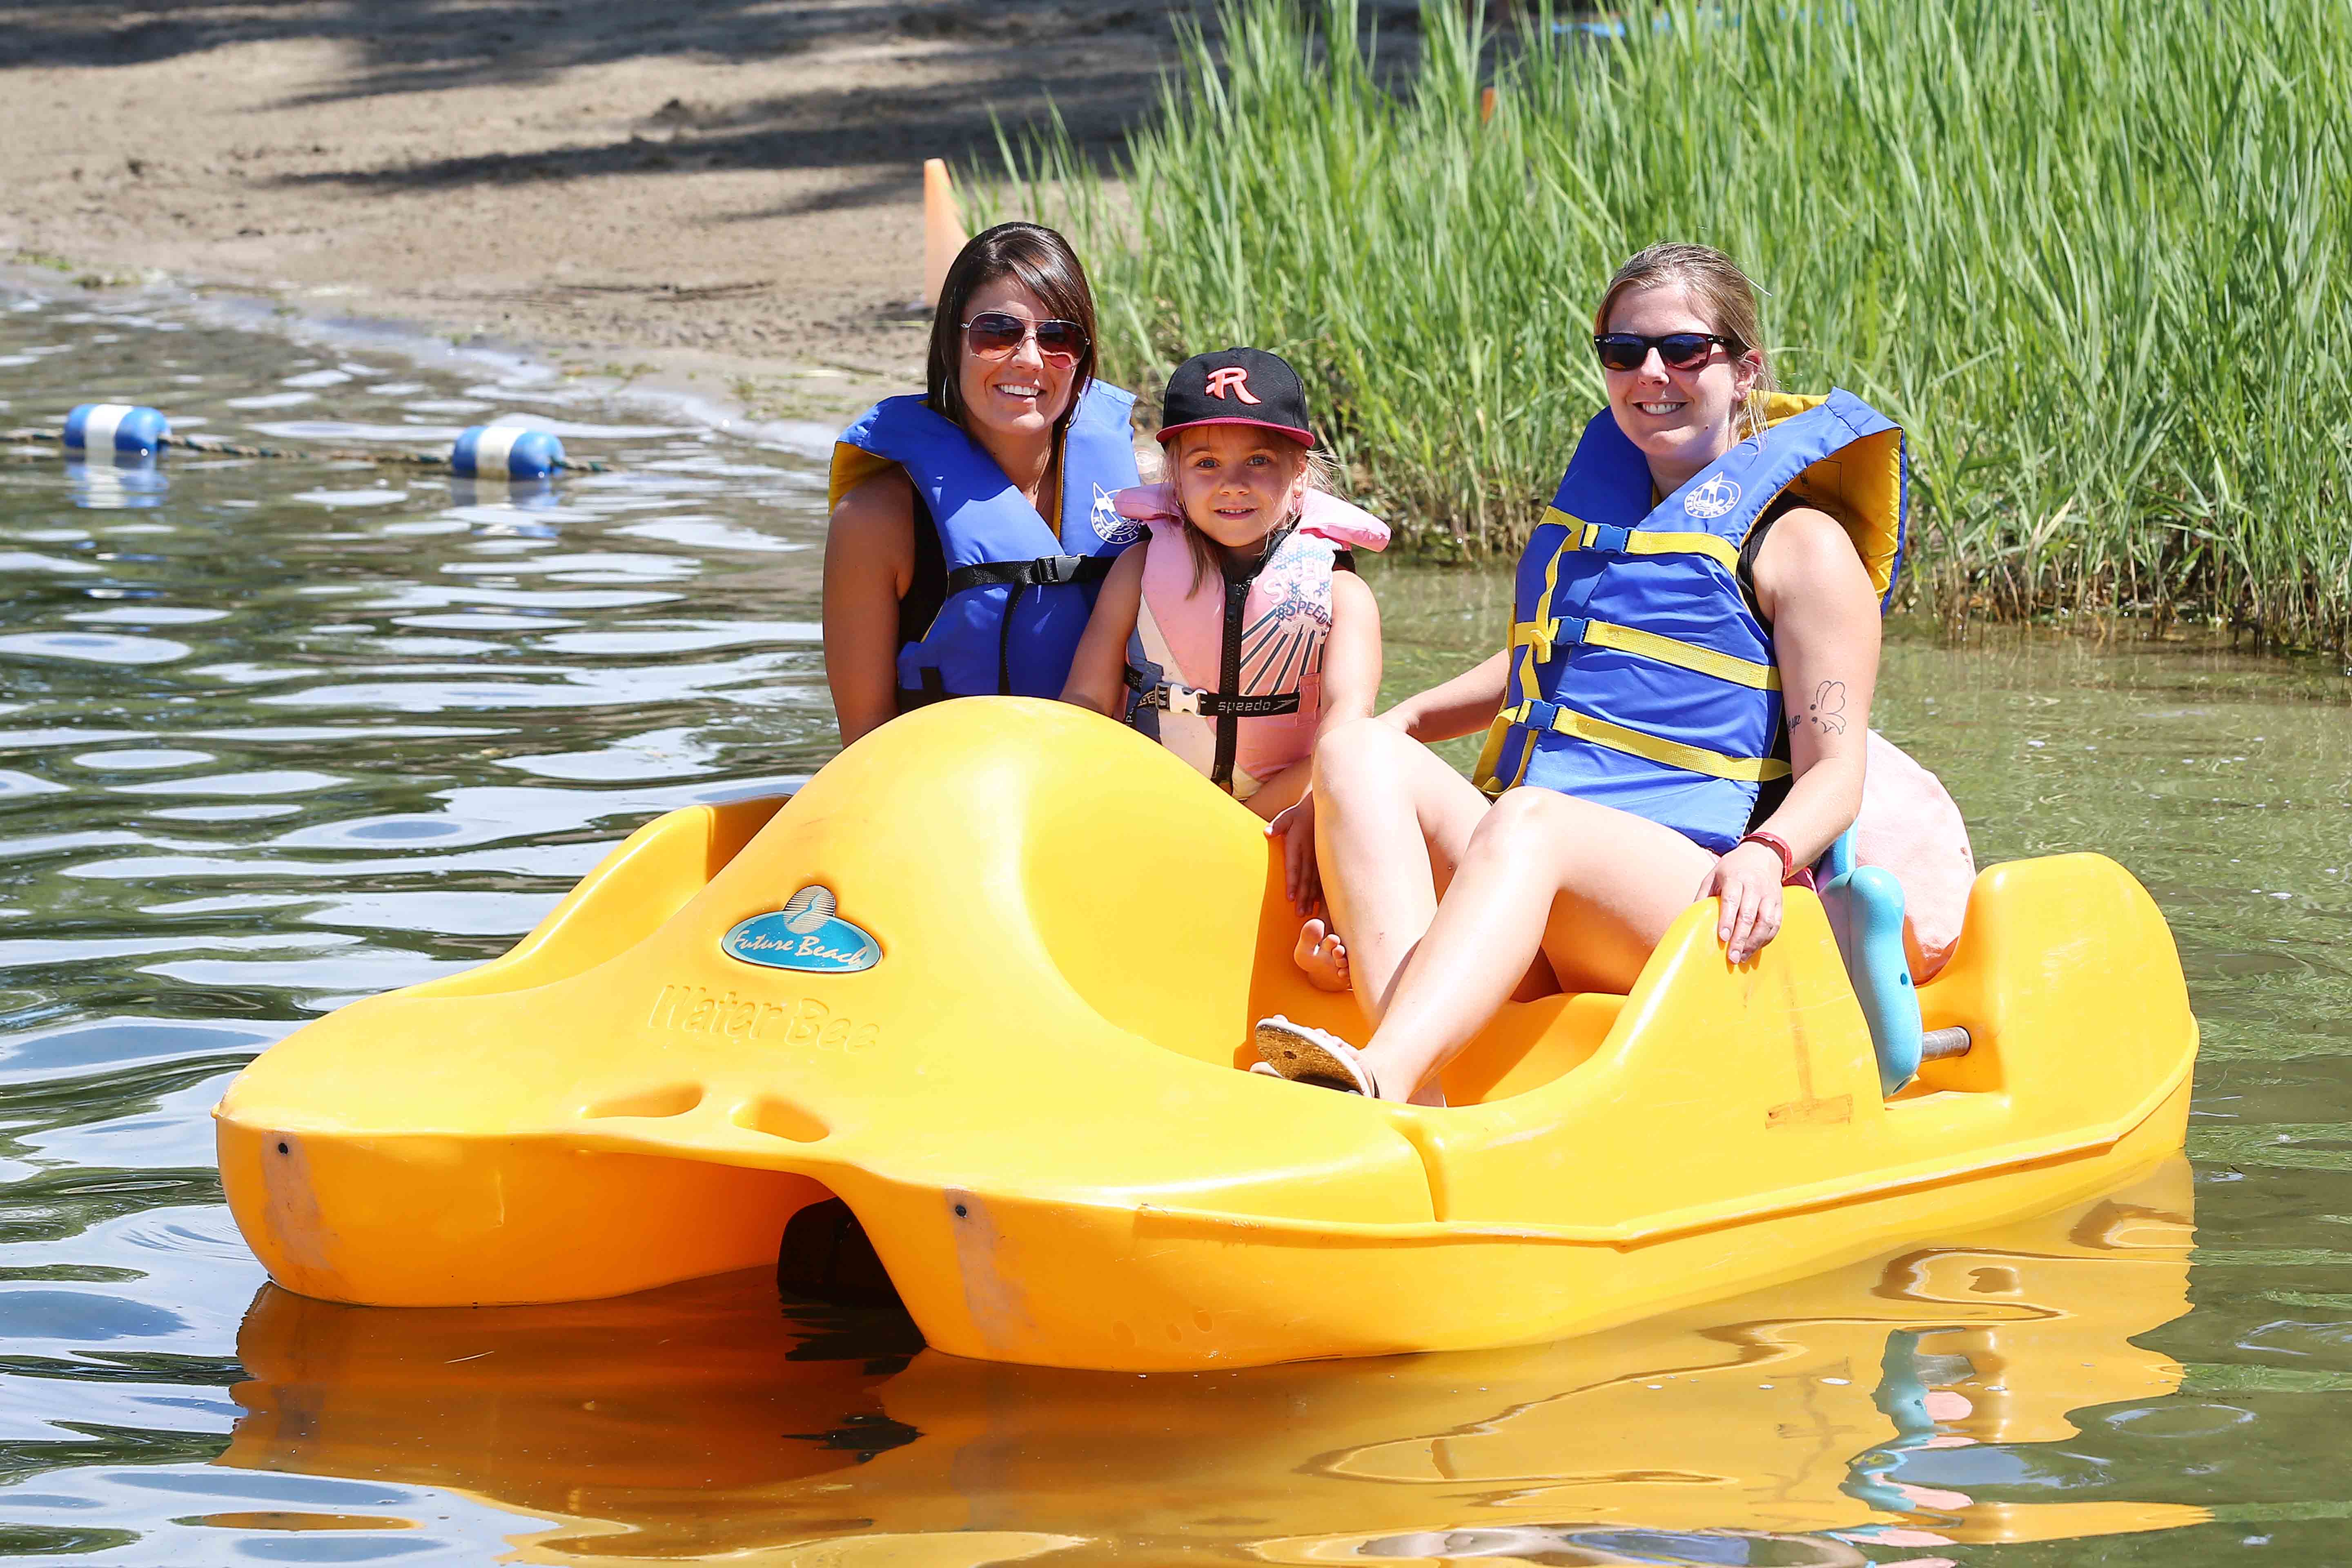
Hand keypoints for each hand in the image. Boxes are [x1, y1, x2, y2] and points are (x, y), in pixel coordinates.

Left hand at [1267, 793, 1319, 913]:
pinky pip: (1323, 878)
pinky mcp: (1324, 860)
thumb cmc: (1298, 815)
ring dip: (1311, 897)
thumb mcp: (1286, 816)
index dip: (1292, 882)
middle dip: (1302, 896)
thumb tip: (1267, 832)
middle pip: (1305, 879)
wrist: (1319, 810)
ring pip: (1315, 881)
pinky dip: (1321, 891)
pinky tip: (1319, 904)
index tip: (1290, 897)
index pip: (1294, 866)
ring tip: (1307, 912)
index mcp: (1297, 845)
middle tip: (1299, 913)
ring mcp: (1318, 858)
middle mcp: (1309, 854)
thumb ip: (1277, 825)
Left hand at [1697, 840, 1785, 963]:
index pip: (1731, 900)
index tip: (1723, 937)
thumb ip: (1703, 896)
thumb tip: (1691, 920)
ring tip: (1743, 957)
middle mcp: (1754, 886)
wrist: (1762, 855)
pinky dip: (1766, 938)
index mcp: (1735, 878)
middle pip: (1748, 915)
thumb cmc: (1732, 868)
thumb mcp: (1713, 875)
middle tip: (1732, 957)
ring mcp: (1769, 894)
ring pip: (1766, 921)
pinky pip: (1776, 923)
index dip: (1727, 920)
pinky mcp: (1779, 902)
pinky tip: (1755, 948)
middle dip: (1740, 938)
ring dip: (1755, 942)